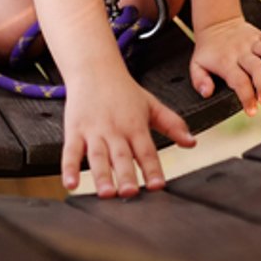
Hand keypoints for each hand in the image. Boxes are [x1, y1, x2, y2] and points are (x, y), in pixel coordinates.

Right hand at [61, 68, 194, 198]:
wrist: (94, 68)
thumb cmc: (123, 90)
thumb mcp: (151, 104)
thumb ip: (172, 124)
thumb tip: (192, 142)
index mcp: (135, 126)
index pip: (147, 151)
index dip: (152, 169)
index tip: (158, 185)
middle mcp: (115, 131)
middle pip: (122, 157)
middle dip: (126, 175)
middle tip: (130, 193)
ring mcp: (93, 132)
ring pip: (97, 157)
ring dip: (101, 175)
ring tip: (105, 193)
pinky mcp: (74, 131)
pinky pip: (71, 152)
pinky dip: (69, 168)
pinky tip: (70, 184)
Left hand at [189, 18, 260, 114]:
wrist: (216, 23)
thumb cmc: (209, 50)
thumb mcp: (196, 65)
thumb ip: (200, 80)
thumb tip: (207, 92)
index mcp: (226, 62)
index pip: (238, 81)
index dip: (246, 97)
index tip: (252, 111)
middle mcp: (241, 52)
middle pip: (256, 67)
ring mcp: (252, 42)